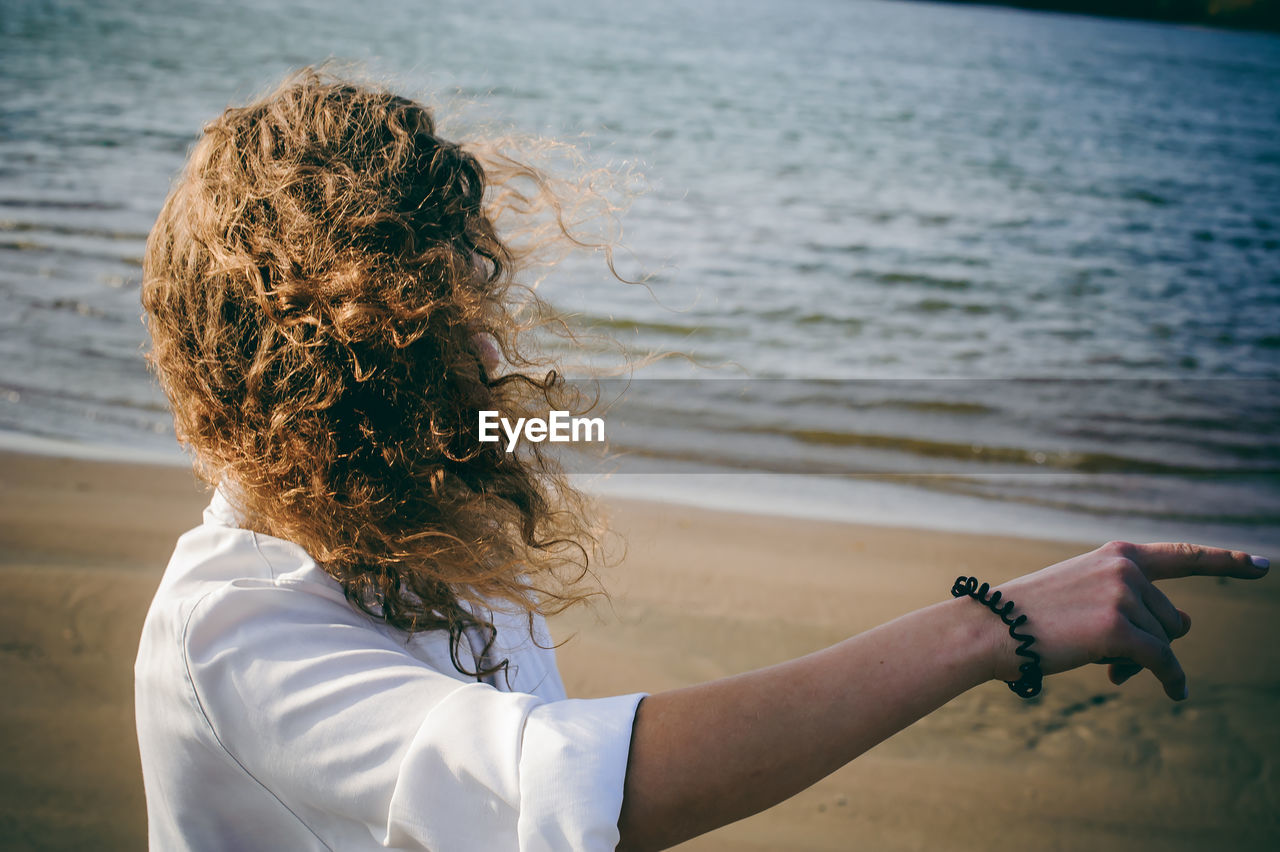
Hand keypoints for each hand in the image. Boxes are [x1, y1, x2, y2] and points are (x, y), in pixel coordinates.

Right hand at [988, 541, 1268, 699]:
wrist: (992, 628)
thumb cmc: (1034, 616)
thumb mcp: (1087, 596)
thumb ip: (1136, 603)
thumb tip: (1185, 625)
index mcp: (1117, 554)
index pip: (1182, 557)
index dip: (1224, 563)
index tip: (1261, 566)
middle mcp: (1125, 568)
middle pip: (1173, 619)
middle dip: (1152, 643)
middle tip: (1114, 658)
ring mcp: (1123, 595)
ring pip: (1165, 642)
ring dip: (1143, 661)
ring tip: (1102, 663)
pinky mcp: (1119, 628)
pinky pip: (1162, 662)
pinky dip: (1170, 680)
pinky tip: (1175, 693)